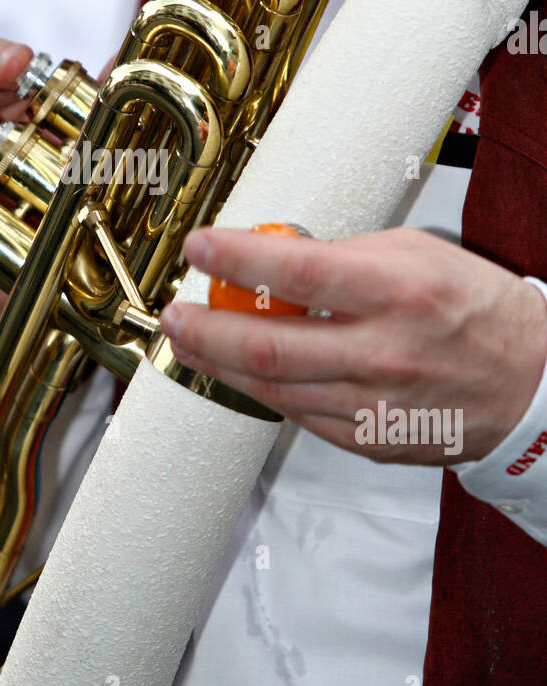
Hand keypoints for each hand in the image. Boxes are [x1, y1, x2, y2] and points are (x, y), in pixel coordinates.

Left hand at [159, 226, 546, 464]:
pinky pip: (297, 415)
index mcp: (396, 291)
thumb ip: (343, 255)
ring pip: (272, 388)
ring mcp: (373, 403)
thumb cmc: (476, 311)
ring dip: (218, 364)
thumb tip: (274, 256)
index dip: (235, 257)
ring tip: (190, 340)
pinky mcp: (368, 439)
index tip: (200, 246)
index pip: (295, 271)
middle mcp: (382, 351)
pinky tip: (240, 372)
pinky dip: (261, 392)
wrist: (531, 384)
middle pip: (267, 346)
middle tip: (174, 312)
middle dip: (204, 328)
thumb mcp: (416, 253)